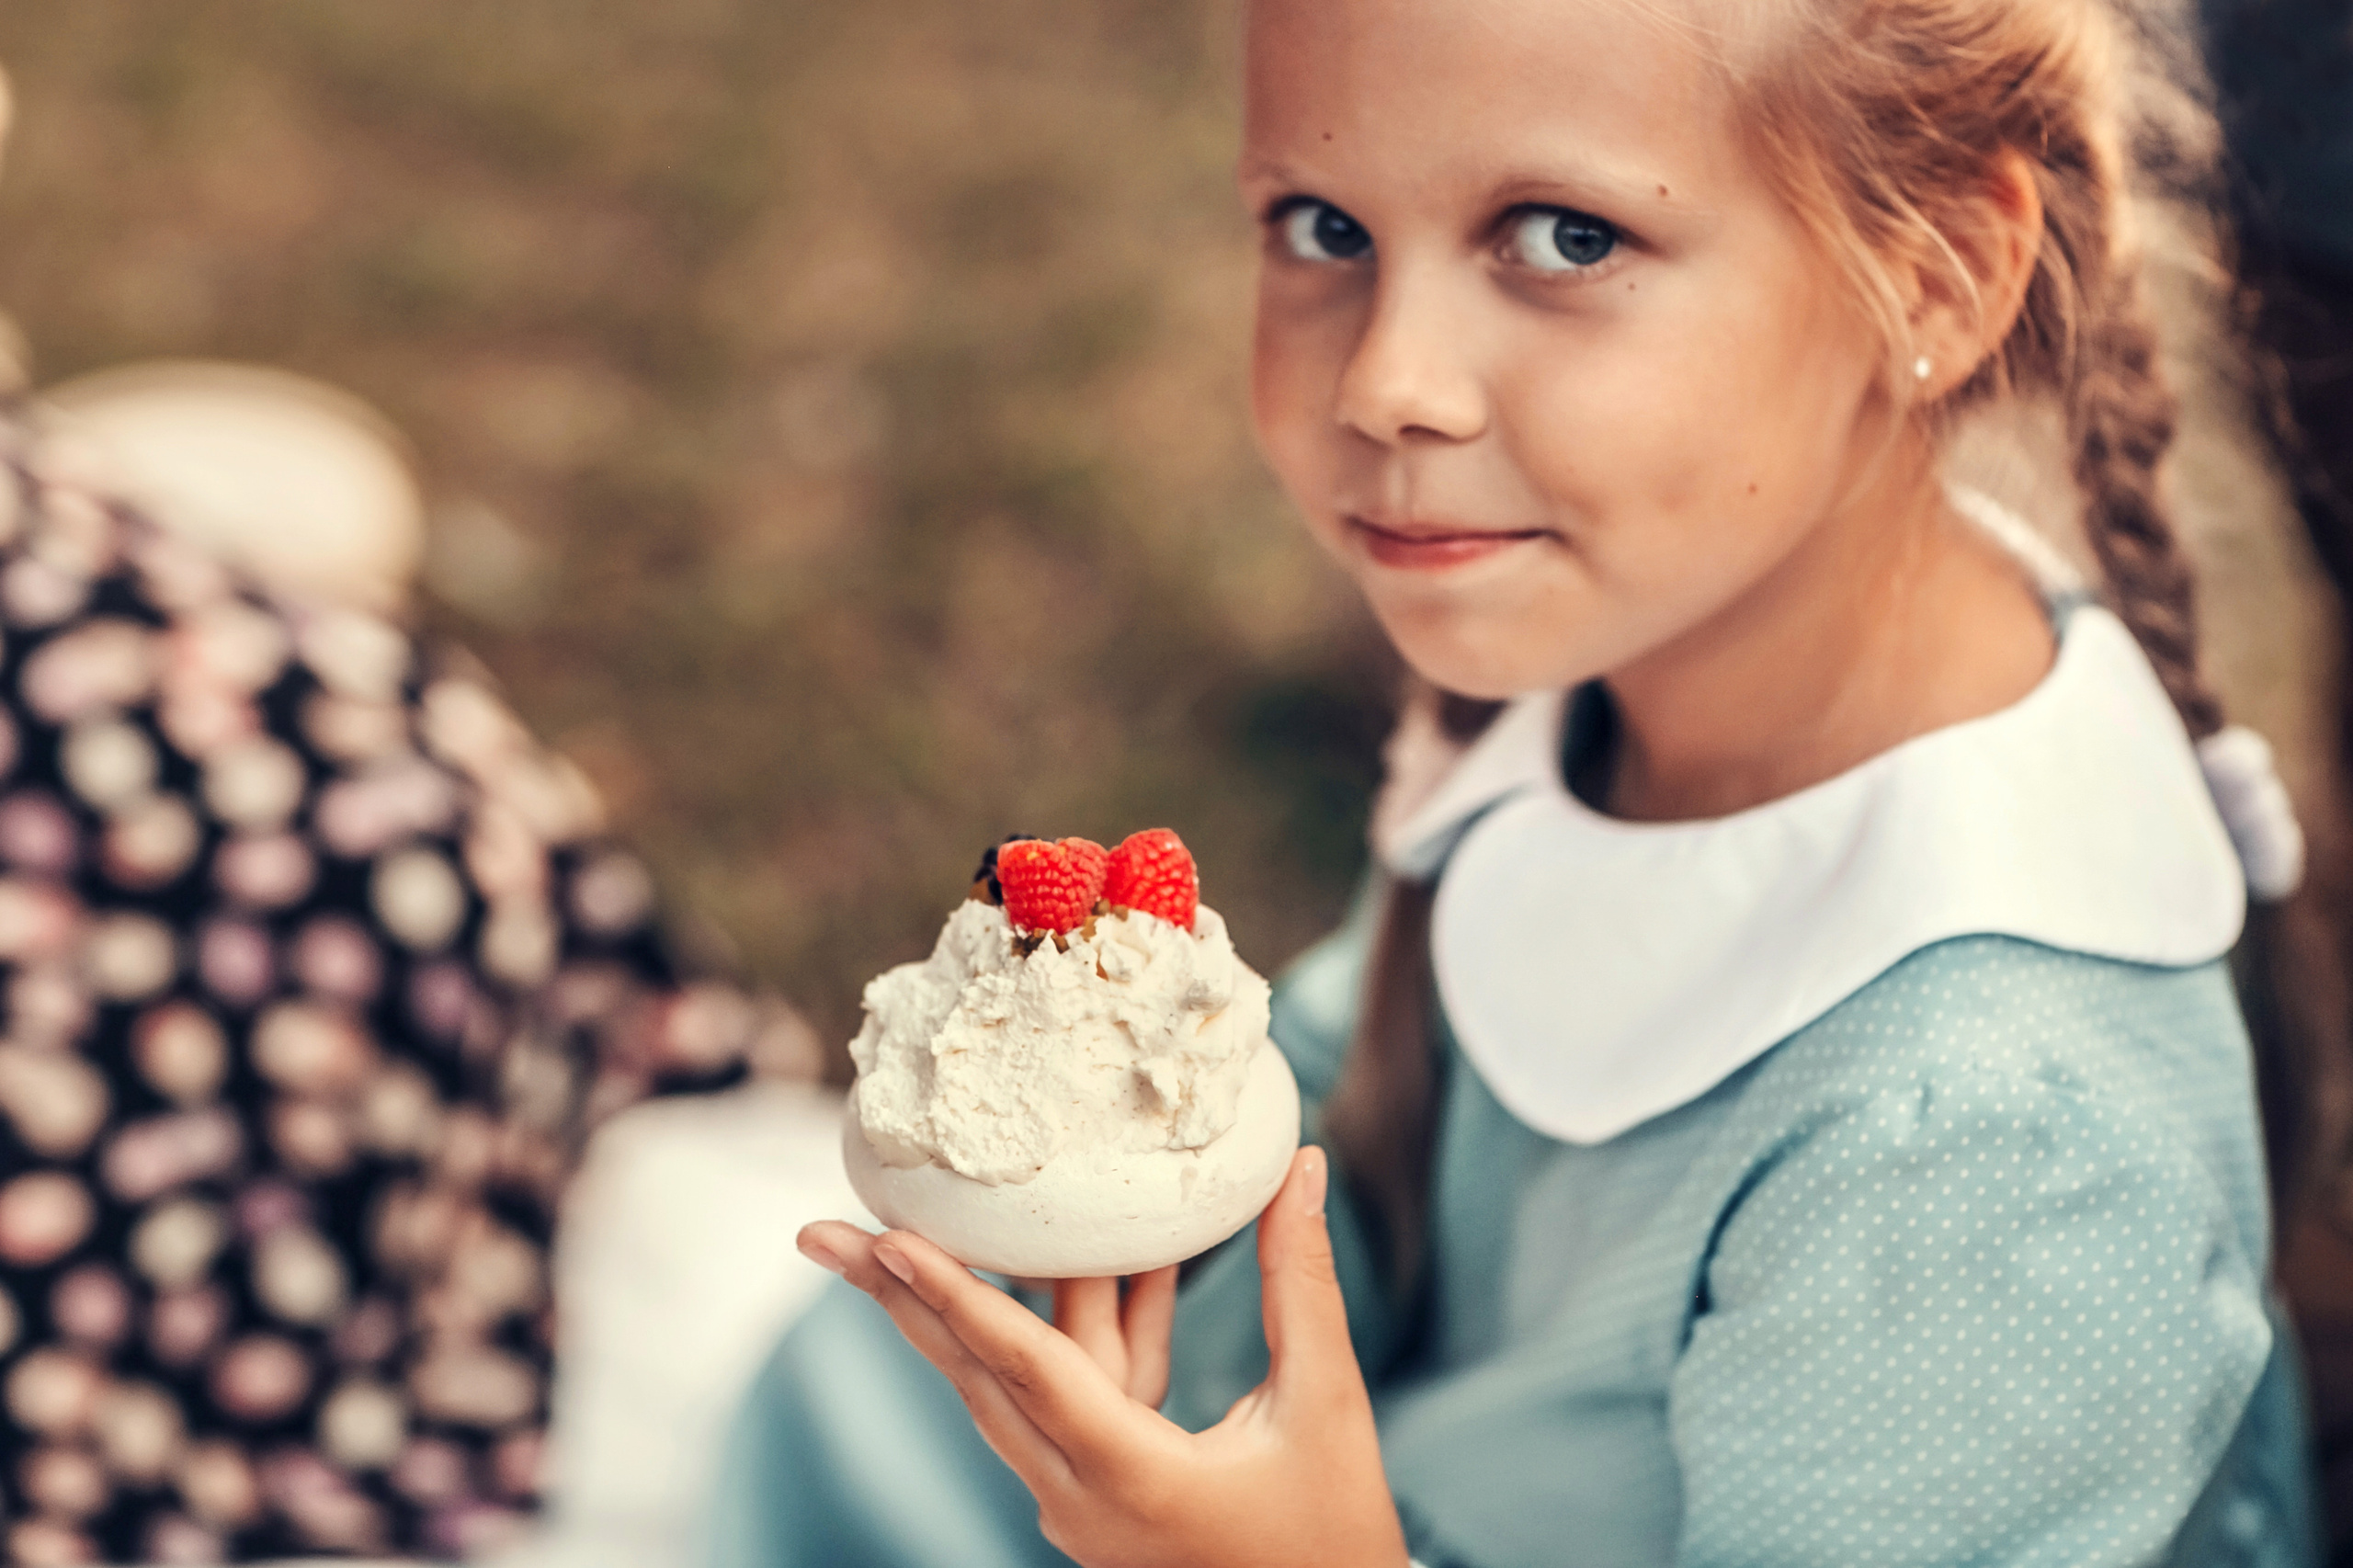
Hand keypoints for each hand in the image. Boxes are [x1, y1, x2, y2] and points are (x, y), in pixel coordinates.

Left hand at [798, 1149, 1409, 1567]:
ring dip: (942, 1317)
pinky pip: (1038, 1414)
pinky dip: (1020, 1347)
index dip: (958, 1297)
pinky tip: (1015, 1282)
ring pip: (997, 1396)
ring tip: (876, 1249)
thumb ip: (1301, 1280)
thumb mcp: (1325, 1402)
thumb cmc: (1337, 1533)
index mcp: (1133, 1476)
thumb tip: (1302, 1169)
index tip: (887, 1239)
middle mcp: (1081, 1501)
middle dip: (896, 1299)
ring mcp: (1075, 1514)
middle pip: (975, 1378)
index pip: (1028, 1369)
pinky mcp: (1087, 1511)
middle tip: (818, 1233)